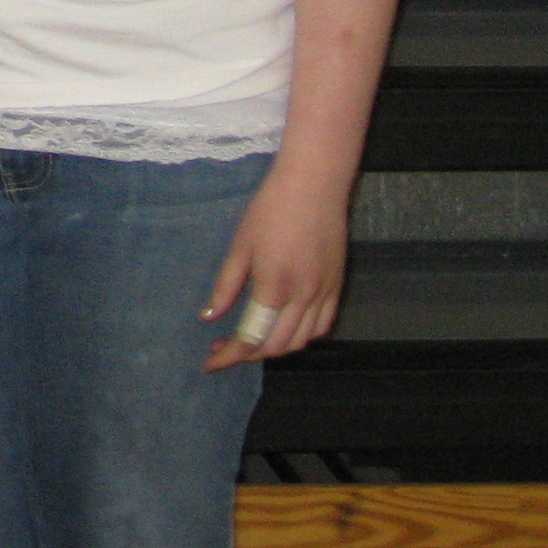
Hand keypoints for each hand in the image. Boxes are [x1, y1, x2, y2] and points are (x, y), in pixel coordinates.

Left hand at [199, 165, 349, 367]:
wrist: (313, 186)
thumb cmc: (271, 210)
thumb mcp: (239, 246)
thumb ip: (225, 286)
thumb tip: (209, 317)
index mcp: (274, 286)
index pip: (251, 336)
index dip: (230, 355)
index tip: (210, 362)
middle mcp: (304, 297)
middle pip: (277, 345)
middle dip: (249, 354)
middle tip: (224, 348)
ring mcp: (325, 294)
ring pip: (302, 341)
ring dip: (275, 349)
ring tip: (251, 340)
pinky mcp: (337, 287)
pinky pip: (322, 326)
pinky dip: (302, 337)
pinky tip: (283, 328)